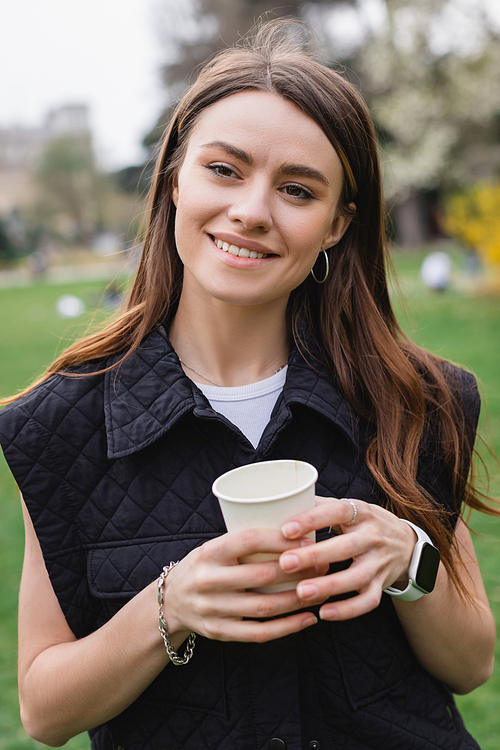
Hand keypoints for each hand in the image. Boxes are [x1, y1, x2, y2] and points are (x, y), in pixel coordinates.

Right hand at [161, 528, 328, 642]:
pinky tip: (308, 619)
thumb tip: (297, 529)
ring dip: (298, 600)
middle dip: (298, 571)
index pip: (248, 541)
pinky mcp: (219, 632)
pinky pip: (259, 632)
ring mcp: (212, 609)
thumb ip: (245, 541)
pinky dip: (287, 627)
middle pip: (261, 576)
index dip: (280, 540)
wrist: (170, 601)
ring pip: (264, 607)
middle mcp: (208, 580)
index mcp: (209, 552)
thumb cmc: (206, 566)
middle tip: (324, 565)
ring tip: (323, 591)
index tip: (308, 539)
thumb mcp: (215, 547)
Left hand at [278, 497, 416, 620]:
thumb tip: (282, 502)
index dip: (312, 519)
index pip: (337, 511)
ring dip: (329, 586)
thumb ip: (320, 505)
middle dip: (314, 556)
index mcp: (361, 512)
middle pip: (345, 547)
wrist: (406, 543)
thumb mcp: (350, 508)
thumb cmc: (365, 523)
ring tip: (301, 592)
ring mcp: (379, 562)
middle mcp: (373, 536)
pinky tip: (323, 612)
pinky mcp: (382, 584)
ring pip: (356, 577)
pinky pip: (367, 601)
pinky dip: (347, 610)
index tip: (286, 530)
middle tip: (285, 563)